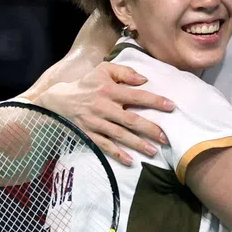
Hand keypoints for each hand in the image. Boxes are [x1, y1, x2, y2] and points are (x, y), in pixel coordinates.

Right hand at [35, 62, 174, 165]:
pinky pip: (105, 146)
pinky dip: (117, 154)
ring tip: (153, 151)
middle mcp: (103, 107)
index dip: (154, 101)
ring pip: (120, 135)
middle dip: (150, 129)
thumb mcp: (103, 70)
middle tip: (166, 137)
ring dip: (137, 144)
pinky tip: (130, 160)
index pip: (136, 96)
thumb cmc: (87, 84)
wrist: (60, 100)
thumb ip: (124, 72)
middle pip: (130, 120)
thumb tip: (144, 80)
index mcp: (109, 90)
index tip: (171, 107)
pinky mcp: (89, 134)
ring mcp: (96, 123)